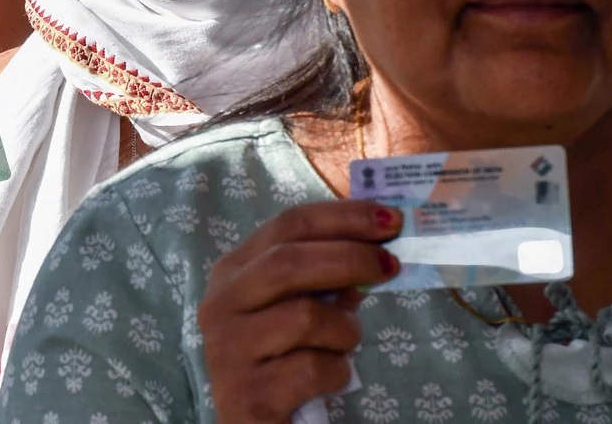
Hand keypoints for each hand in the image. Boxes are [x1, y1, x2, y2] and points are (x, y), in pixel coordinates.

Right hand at [199, 200, 401, 423]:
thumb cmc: (283, 359)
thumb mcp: (304, 309)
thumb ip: (330, 278)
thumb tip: (380, 242)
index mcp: (232, 273)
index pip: (287, 225)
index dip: (342, 217)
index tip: (389, 219)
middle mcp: (220, 304)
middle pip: (289, 262)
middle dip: (349, 258)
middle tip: (390, 266)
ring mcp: (227, 349)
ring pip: (306, 317)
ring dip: (344, 332)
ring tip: (343, 347)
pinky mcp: (246, 394)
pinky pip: (313, 368)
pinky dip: (337, 373)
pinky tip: (328, 380)